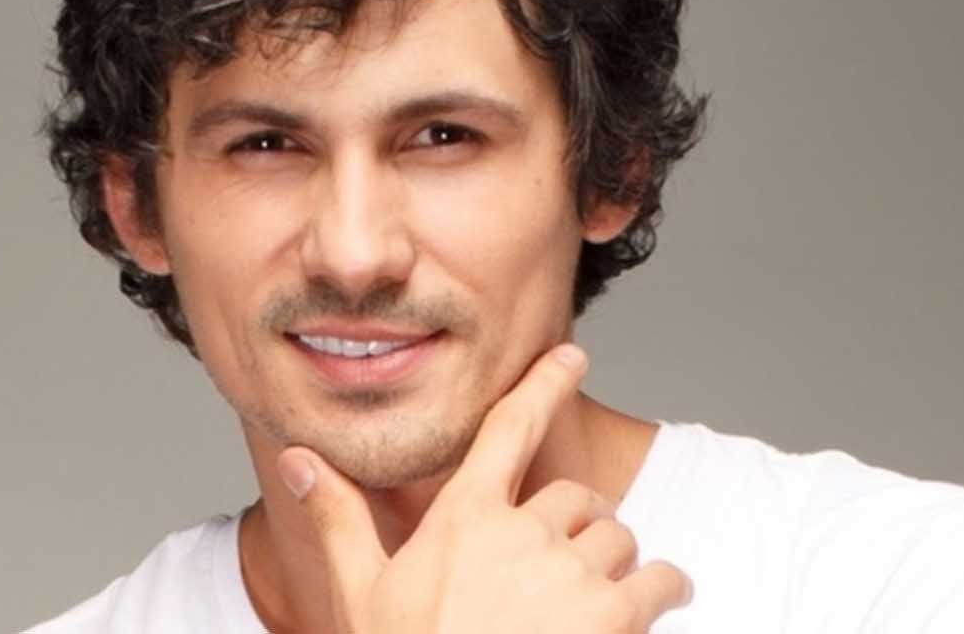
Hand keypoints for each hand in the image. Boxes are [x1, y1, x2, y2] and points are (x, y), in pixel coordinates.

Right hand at [276, 344, 692, 632]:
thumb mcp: (362, 596)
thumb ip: (340, 519)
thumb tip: (298, 456)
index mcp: (462, 521)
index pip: (508, 430)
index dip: (543, 384)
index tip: (572, 356)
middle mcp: (521, 535)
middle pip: (577, 499)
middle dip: (578, 527)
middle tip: (562, 571)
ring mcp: (569, 576)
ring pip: (618, 538)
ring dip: (614, 564)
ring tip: (595, 603)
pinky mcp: (613, 618)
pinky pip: (660, 580)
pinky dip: (665, 588)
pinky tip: (657, 605)